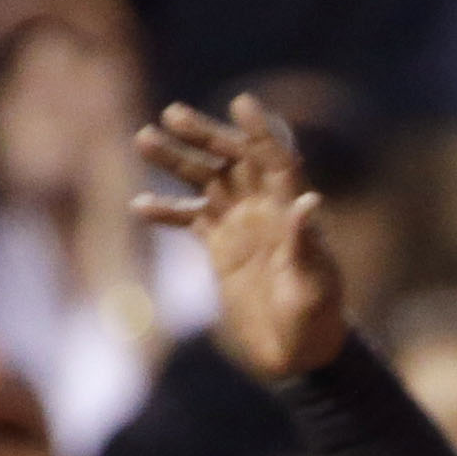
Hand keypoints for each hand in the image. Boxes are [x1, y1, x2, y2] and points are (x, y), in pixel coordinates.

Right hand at [135, 94, 351, 379]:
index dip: (260, 132)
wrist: (298, 352)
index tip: (241, 103)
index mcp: (293, 209)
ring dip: (176, 161)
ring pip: (205, 181)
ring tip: (142, 138)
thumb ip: (307, 244)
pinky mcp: (221, 247)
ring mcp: (241, 225)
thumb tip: (308, 200)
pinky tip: (139, 205)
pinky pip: (189, 220)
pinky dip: (166, 212)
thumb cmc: (317, 318)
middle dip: (204, 135)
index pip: (277, 160)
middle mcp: (265, 208)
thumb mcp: (315, 284)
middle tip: (171, 113)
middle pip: (233, 160)